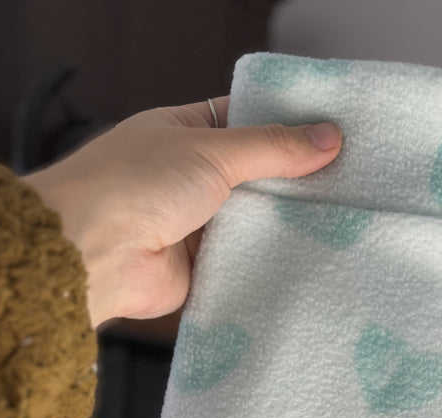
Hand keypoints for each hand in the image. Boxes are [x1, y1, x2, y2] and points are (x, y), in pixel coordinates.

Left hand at [25, 99, 341, 328]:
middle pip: (255, 177)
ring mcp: (194, 225)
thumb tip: (327, 137)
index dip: (288, 128)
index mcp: (185, 133)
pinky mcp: (198, 271)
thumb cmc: (131, 185)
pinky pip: (241, 265)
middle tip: (350, 184)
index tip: (334, 135)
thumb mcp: (211, 151)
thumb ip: (272, 148)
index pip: (246, 122)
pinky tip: (306, 261)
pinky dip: (266, 265)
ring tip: (341, 222)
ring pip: (252, 224)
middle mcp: (189, 177)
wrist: (91, 254)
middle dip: (293, 182)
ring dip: (282, 226)